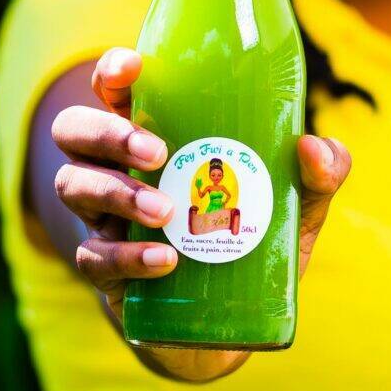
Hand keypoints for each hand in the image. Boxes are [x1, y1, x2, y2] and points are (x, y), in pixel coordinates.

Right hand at [51, 48, 350, 338]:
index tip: (133, 67)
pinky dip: (128, 256)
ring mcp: (103, 220)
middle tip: (156, 151)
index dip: (113, 70)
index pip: (114, 89)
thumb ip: (318, 174)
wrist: (224, 323)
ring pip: (72, 186)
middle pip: (74, 131)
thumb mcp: (296, 204)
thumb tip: (313, 148)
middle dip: (106, 133)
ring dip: (115, 192)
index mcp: (154, 135)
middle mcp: (116, 169)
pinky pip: (94, 257)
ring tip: (165, 210)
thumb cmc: (252, 238)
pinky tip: (165, 261)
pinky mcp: (106, 271)